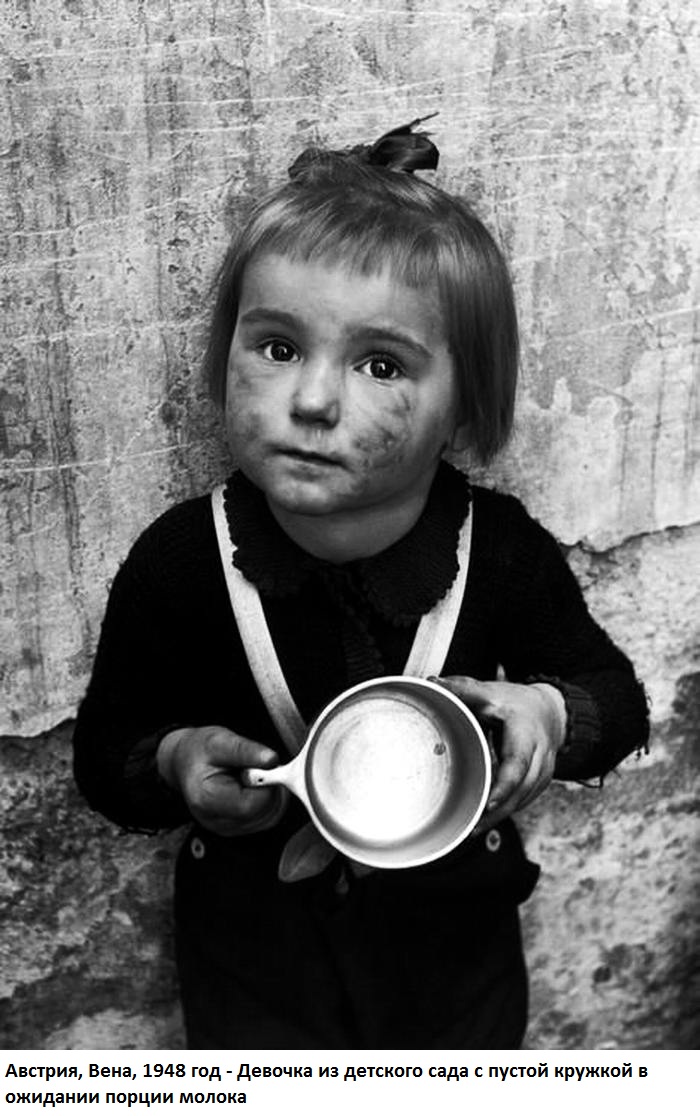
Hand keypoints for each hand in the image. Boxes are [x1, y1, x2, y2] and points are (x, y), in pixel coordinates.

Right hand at [157, 726, 283, 835]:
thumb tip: (271, 759)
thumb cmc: (200, 751)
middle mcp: (215, 821)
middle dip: (270, 787)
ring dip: (272, 794)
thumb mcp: (219, 741)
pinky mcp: (236, 828)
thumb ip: (245, 750)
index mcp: (207, 799)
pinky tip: (256, 786)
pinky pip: (267, 819)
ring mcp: (226, 828)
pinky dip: (270, 801)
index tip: (264, 763)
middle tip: (258, 767)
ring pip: (270, 817)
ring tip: (254, 775)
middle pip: (264, 813)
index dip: (267, 782)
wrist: (185, 761)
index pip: (253, 803)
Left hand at [433, 677, 566, 828]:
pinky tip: (489, 820)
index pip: (518, 764)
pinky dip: (508, 811)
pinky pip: (526, 800)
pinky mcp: (542, 781)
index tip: (487, 804)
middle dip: (498, 811)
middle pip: (522, 789)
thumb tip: (432, 683)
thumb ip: (462, 689)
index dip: (504, 786)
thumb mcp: (490, 691)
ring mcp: (545, 769)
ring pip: (525, 799)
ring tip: (473, 829)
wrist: (551, 711)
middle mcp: (540, 753)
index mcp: (525, 731)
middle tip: (471, 827)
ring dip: (501, 816)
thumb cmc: (515, 702)